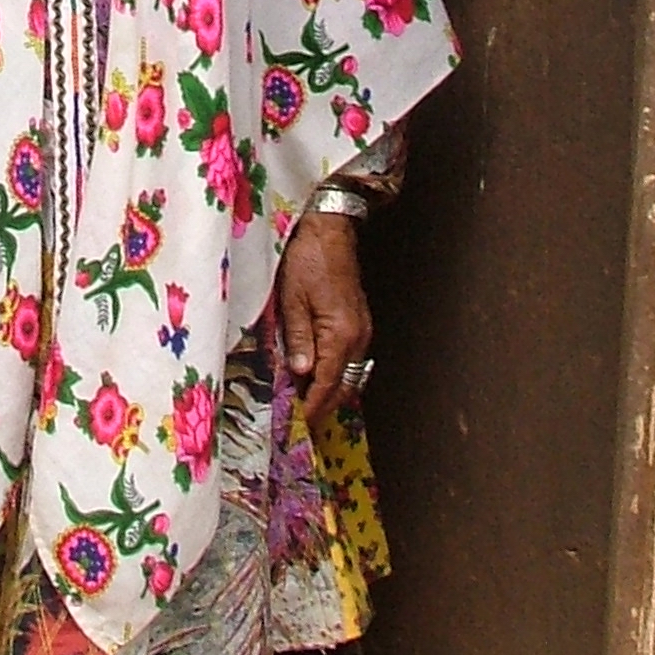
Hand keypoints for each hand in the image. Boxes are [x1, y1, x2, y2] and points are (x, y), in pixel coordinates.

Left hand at [278, 212, 371, 431]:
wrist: (330, 232)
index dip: (311, 406)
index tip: (297, 422)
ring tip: (305, 401)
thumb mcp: (292, 300)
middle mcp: (358, 337)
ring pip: (350, 374)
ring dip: (330, 390)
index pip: (326, 384)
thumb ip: (298, 338)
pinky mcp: (359, 323)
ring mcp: (362, 330)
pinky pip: (350, 359)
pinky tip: (317, 374)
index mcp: (341, 335)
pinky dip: (335, 373)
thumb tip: (300, 373)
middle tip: (300, 419)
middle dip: (323, 405)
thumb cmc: (308, 260)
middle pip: (344, 386)